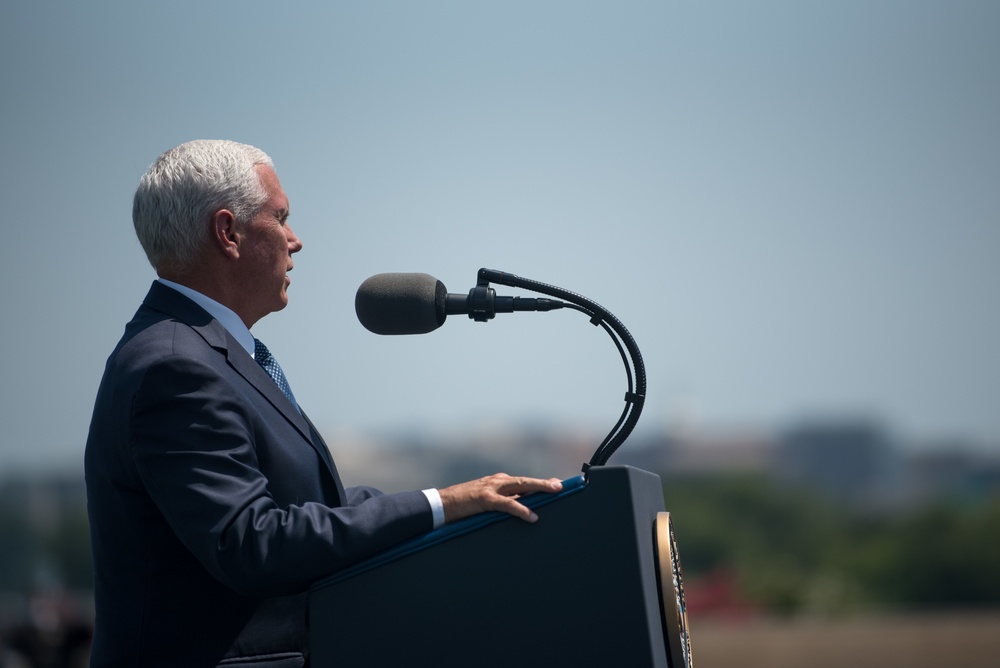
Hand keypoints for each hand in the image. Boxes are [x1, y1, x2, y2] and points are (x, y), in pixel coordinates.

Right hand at [438, 474, 562, 523]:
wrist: (441, 504)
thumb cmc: (464, 506)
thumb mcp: (486, 503)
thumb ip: (502, 502)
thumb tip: (522, 509)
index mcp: (498, 482)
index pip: (524, 482)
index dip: (540, 483)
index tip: (557, 483)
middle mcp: (497, 481)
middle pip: (526, 481)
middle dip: (545, 483)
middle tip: (561, 485)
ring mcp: (491, 488)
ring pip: (521, 486)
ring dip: (539, 488)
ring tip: (554, 491)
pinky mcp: (485, 499)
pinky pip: (507, 504)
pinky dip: (521, 509)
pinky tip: (532, 516)